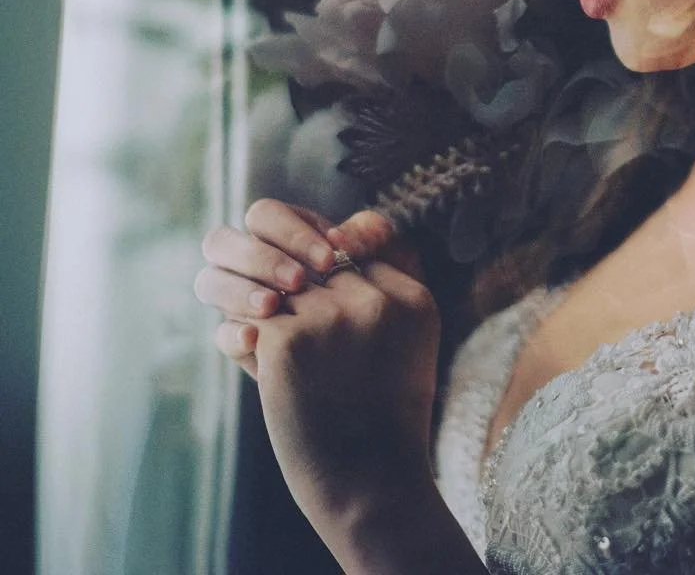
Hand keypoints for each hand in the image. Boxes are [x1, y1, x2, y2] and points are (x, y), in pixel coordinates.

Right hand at [195, 201, 396, 376]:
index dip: (294, 232)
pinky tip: (255, 340)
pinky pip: (223, 334)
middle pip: (222, 242)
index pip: (266, 217)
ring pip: (210, 280)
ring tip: (272, 306)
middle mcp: (257, 268)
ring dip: (239, 289)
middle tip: (298, 281)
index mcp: (286, 240)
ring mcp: (246, 305)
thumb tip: (348, 233)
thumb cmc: (391, 316)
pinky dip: (234, 333)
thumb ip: (375, 240)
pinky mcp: (247, 345)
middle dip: (261, 258)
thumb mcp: (393, 273)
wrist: (384, 391)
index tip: (330, 258)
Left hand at [250, 250, 441, 532]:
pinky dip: (248, 340)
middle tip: (295, 319)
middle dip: (300, 286)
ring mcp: (333, 315)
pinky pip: (253, 317)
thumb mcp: (407, 346)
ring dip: (271, 311)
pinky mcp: (290, 337)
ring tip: (279, 345)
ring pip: (282, 285)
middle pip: (321, 260)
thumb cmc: (383, 420)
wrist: (368, 483)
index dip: (340, 261)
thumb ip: (379, 294)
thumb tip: (331, 243)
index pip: (367, 244)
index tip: (330, 283)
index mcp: (414, 298)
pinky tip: (260, 364)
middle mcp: (377, 299)